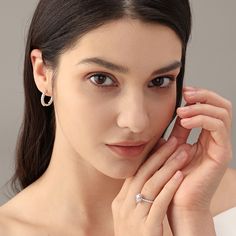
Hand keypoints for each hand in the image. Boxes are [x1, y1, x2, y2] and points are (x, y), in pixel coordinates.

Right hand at [112, 137, 189, 235]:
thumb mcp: (130, 215)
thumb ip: (135, 196)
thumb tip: (148, 174)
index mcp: (120, 201)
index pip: (135, 172)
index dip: (150, 156)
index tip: (162, 142)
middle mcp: (123, 206)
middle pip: (143, 174)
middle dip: (160, 155)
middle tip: (174, 140)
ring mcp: (132, 218)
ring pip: (151, 185)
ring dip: (168, 167)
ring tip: (183, 152)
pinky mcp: (145, 230)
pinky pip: (158, 204)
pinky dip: (169, 188)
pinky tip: (180, 176)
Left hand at [168, 86, 231, 212]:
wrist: (175, 201)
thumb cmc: (171, 175)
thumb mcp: (173, 146)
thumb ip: (178, 130)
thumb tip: (177, 112)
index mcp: (206, 137)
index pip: (211, 108)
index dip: (200, 96)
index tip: (183, 91)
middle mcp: (216, 140)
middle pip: (222, 106)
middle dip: (204, 96)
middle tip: (186, 93)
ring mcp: (220, 147)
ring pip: (222, 114)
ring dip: (201, 107)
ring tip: (181, 110)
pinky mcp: (221, 155)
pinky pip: (218, 128)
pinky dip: (202, 119)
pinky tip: (184, 120)